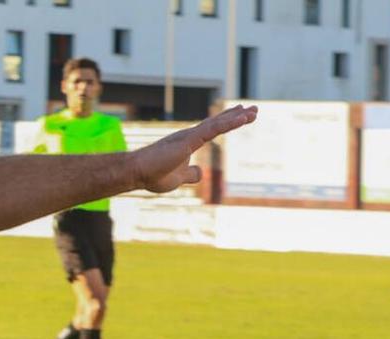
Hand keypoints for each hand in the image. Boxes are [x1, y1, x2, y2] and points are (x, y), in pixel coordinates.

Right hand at [130, 104, 257, 193]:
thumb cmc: (152, 175)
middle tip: (254, 109)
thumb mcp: (178, 178)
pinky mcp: (189, 140)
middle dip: (237, 115)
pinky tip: (243, 118)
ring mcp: (189, 136)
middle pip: (218, 122)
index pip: (212, 129)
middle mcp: (189, 135)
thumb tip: (201, 173)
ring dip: (237, 117)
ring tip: (254, 112)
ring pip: (218, 123)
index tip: (241, 116)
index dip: (227, 122)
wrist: (136, 173)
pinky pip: (214, 129)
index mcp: (188, 143)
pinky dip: (229, 123)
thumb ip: (191, 174)